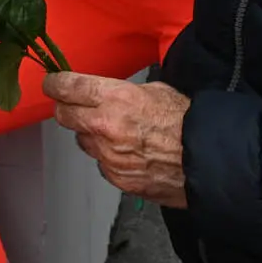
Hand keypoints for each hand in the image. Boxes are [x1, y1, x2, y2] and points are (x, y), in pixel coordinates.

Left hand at [44, 72, 189, 207]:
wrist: (209, 161)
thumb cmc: (187, 121)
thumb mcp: (154, 90)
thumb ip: (121, 93)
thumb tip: (103, 94)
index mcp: (115, 98)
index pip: (67, 87)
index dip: (55, 84)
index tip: (51, 84)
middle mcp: (105, 126)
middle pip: (63, 115)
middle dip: (66, 109)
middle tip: (73, 106)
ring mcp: (109, 156)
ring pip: (83, 141)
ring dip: (90, 135)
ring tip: (115, 133)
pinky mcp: (117, 178)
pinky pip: (101, 164)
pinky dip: (108, 158)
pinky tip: (128, 154)